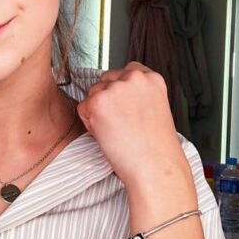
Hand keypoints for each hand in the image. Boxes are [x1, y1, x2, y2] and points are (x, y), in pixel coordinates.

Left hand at [75, 62, 190, 187]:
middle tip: (120, 123)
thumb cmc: (156, 147)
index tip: (124, 105)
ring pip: (93, 94)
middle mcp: (133, 78)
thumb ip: (138, 95)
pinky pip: (83, 109)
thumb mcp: (155, 108)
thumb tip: (118, 94)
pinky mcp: (97, 102)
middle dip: (107, 99)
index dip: (121, 90)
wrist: (155, 167)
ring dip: (97, 111)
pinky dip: (89, 123)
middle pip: (106, 81)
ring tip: (116, 131)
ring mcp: (114, 88)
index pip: (127, 71)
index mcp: (152, 78)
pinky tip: (107, 134)